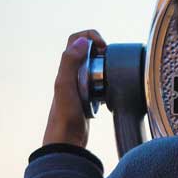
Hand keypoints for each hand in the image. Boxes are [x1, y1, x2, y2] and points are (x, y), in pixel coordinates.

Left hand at [42, 29, 106, 147]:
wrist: (67, 140)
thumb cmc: (65, 114)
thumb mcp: (65, 85)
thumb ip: (70, 61)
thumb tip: (83, 42)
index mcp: (66, 68)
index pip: (77, 39)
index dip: (91, 37)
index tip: (104, 48)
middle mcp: (72, 74)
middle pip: (88, 50)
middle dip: (102, 51)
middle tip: (111, 61)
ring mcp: (81, 85)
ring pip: (97, 66)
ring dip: (106, 67)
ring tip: (112, 76)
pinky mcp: (89, 97)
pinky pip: (101, 83)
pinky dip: (108, 83)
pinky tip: (109, 93)